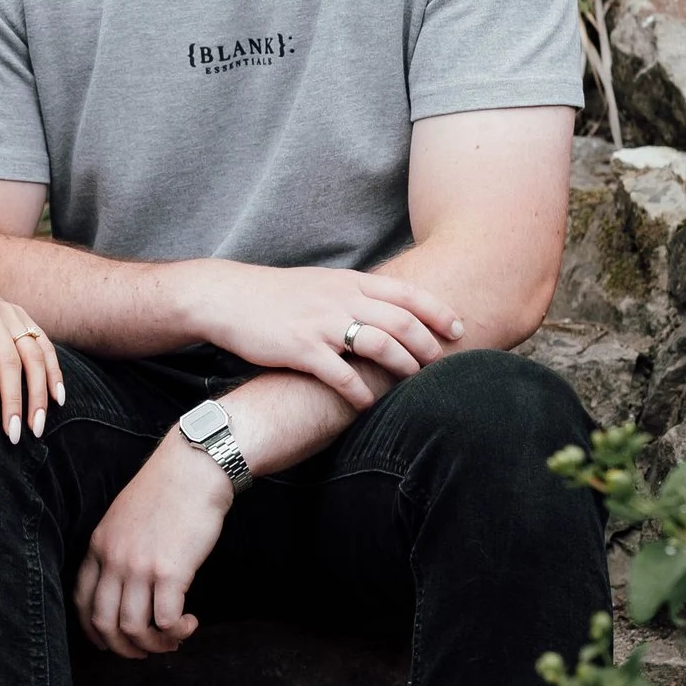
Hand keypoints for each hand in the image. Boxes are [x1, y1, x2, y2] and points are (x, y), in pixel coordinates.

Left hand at [0, 276, 65, 442]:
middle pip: (11, 360)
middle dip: (15, 399)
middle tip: (14, 434)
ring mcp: (14, 315)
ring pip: (34, 355)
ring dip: (39, 393)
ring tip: (36, 426)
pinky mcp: (26, 318)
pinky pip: (45, 346)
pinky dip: (54, 372)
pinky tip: (57, 399)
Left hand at [73, 431, 234, 659]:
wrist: (195, 467)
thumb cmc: (167, 489)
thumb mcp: (124, 515)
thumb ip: (118, 547)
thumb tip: (126, 582)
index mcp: (98, 545)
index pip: (82, 601)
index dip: (95, 631)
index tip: (111, 642)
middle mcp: (113, 559)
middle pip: (104, 623)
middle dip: (124, 648)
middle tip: (146, 650)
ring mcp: (139, 567)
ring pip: (134, 629)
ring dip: (155, 644)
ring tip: (174, 639)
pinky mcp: (170, 572)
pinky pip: (166, 621)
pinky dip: (177, 631)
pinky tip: (189, 623)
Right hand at [185, 262, 463, 405]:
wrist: (228, 297)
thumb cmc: (276, 295)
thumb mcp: (321, 283)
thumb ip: (354, 294)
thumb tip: (388, 310)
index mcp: (348, 282)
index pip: (406, 293)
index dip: (437, 311)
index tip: (458, 328)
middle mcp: (340, 299)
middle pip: (400, 320)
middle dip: (427, 344)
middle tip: (440, 363)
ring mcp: (321, 323)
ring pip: (378, 343)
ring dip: (402, 365)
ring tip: (412, 382)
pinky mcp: (301, 348)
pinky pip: (340, 374)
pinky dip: (360, 391)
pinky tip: (368, 404)